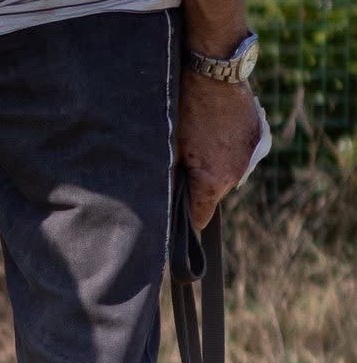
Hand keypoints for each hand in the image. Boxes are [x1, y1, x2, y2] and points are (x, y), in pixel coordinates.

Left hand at [176, 69, 264, 228]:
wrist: (215, 74)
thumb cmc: (186, 112)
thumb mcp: (172, 151)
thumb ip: (175, 180)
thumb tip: (172, 198)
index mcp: (212, 181)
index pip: (200, 218)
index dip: (188, 218)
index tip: (179, 217)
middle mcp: (237, 174)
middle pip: (215, 195)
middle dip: (201, 187)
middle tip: (186, 167)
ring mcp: (252, 156)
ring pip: (230, 174)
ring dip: (217, 167)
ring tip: (203, 144)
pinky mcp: (260, 138)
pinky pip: (242, 155)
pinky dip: (230, 151)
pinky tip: (218, 132)